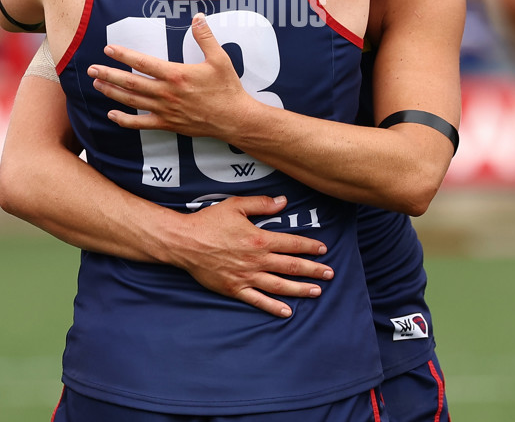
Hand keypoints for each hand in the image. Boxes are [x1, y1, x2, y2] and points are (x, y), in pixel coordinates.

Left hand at [88, 13, 253, 138]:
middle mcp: (166, 93)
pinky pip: (141, 124)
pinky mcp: (168, 124)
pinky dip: (124, 120)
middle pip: (131, 83)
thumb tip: (198, 17)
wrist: (234, 119)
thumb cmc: (227, 88)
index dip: (124, 55)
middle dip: (109, 75)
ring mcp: (165, 110)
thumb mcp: (219, 59)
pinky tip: (111, 115)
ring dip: (112, 93)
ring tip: (97, 85)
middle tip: (91, 69)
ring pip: (132, 101)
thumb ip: (205, 38)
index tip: (109, 48)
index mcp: (176, 75)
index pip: (143, 62)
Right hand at [170, 194, 333, 317]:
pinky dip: (273, 307)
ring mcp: (246, 276)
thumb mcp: (236, 205)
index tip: (323, 250)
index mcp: (259, 239)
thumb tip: (283, 201)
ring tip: (317, 291)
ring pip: (279, 286)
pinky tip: (287, 312)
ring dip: (300, 289)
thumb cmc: (209, 221)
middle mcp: (256, 260)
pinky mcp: (234, 288)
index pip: (291, 244)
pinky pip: (258, 300)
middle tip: (330, 274)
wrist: (184, 241)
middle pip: (291, 266)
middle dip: (313, 270)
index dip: (309, 247)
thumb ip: (262, 204)